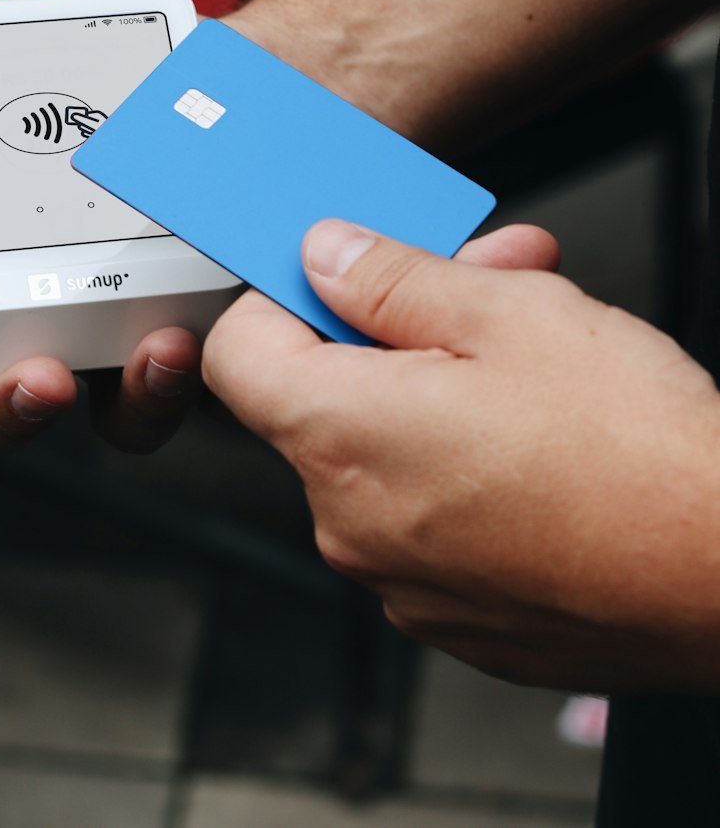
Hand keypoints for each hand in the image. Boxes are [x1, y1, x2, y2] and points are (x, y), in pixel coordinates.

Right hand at [0, 62, 201, 453]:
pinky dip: (182, 376)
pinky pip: (187, 385)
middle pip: (4, 400)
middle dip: (6, 408)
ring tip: (154, 351)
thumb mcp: (8, 79)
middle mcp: (51, 317)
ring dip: (126, 401)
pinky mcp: (207, 332)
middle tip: (35, 378)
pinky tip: (189, 329)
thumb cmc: (97, 96)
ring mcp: (129, 334)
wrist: (220, 83)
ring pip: (112, 415)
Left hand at [202, 219, 719, 693]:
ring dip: (440, 392)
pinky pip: (431, 520)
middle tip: (486, 283)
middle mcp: (350, 525)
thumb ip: (390, 278)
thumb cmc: (635, 452)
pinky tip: (546, 436)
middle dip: (396, 330)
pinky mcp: (462, 619)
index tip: (345, 272)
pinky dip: (466, 468)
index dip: (284, 298)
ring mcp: (404, 584)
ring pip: (386, 456)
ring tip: (537, 351)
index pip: (239, 354)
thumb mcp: (507, 313)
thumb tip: (325, 255)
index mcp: (338, 439)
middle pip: (324, 400)